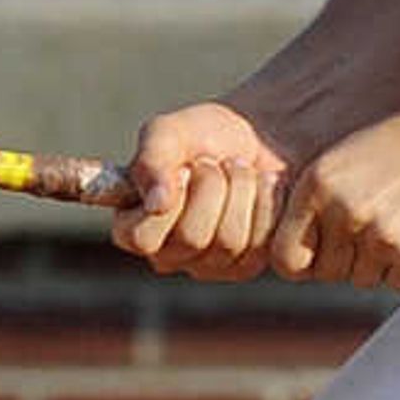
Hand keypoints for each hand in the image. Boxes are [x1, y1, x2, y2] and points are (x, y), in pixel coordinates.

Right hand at [113, 101, 293, 279]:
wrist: (259, 138)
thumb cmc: (204, 136)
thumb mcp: (170, 132)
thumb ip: (152, 160)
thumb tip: (156, 203)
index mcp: (133, 226)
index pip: (140, 237)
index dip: (169, 201)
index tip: (184, 169)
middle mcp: (166, 254)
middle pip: (191, 238)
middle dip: (211, 186)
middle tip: (214, 163)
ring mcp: (206, 265)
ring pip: (229, 241)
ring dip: (241, 189)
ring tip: (238, 169)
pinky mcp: (245, 266)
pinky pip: (261, 243)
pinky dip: (266, 202)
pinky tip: (261, 185)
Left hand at [267, 107, 399, 290]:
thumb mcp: (343, 159)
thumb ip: (316, 202)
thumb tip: (296, 259)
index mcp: (317, 185)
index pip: (285, 258)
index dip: (303, 259)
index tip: (321, 250)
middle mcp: (343, 212)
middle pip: (328, 273)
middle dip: (347, 259)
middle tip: (375, 226)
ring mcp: (378, 236)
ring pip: (363, 280)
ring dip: (380, 262)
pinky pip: (396, 282)